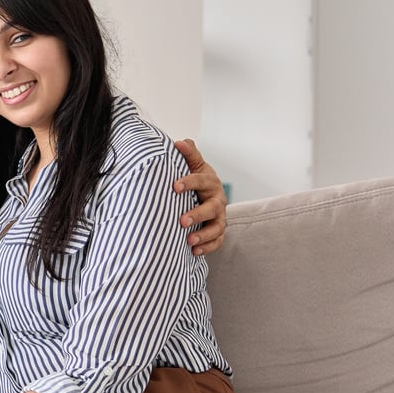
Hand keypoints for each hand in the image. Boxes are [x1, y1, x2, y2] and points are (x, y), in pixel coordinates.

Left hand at [173, 138, 226, 255]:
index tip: (174, 186)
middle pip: (211, 208)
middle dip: (197, 215)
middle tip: (181, 221)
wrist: (209, 195)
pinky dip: (207, 247)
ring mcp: (219, 217)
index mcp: (210, 182)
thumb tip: (179, 141)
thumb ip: (189, 154)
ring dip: (203, 235)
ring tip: (189, 241)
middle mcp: (218, 200)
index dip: (188, 182)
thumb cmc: (198, 180)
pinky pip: (217, 242)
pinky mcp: (219, 232)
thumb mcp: (194, 165)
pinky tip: (194, 251)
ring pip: (217, 228)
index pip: (201, 181)